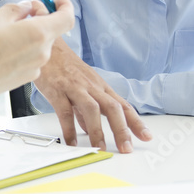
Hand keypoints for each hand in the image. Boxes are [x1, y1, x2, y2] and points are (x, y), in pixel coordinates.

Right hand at [0, 0, 74, 131]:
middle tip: (19, 13)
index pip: (66, 18)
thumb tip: (26, 9)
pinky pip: (28, 61)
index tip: (56, 0)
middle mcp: (40, 54)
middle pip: (50, 32)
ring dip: (27, 37)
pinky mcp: (22, 81)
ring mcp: (32, 70)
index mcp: (37, 34)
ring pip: (38, 47)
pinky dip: (20, 52)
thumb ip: (17, 11)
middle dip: (38, 20)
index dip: (64, 6)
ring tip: (1, 34)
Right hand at [33, 38, 151, 152]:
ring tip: (100, 148)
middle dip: (122, 130)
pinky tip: (71, 142)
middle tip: (126, 149)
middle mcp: (92, 87)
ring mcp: (75, 88)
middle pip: (113, 108)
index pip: (123, 106)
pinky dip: (69, 128)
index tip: (146, 137)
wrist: (46, 44)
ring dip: (97, 130)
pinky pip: (65, 111)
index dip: (136, 122)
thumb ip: (84, 111)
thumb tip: (89, 129)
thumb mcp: (80, 87)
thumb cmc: (63, 66)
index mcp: (100, 87)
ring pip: (92, 109)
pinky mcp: (57, 90)